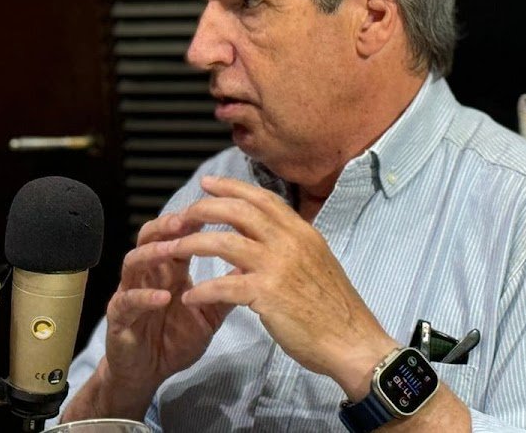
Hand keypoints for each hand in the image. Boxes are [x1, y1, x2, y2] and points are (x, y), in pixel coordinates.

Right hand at [100, 212, 233, 402]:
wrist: (148, 374)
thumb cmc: (174, 340)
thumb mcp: (209, 314)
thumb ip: (226, 291)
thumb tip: (254, 266)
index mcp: (169, 271)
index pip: (176, 235)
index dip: (190, 220)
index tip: (210, 209)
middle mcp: (148, 276)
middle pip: (149, 238)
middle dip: (166, 226)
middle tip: (186, 218)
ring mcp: (130, 293)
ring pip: (133, 263)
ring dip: (153, 253)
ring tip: (173, 250)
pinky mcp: (119, 318)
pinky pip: (127, 302)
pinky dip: (144, 297)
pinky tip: (163, 297)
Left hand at [165, 176, 398, 399]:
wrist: (353, 341)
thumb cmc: (335, 308)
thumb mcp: (316, 264)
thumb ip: (290, 249)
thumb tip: (261, 242)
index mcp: (303, 232)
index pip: (263, 198)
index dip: (232, 188)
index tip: (208, 183)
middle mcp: (290, 242)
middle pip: (238, 212)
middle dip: (205, 208)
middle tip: (183, 212)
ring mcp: (278, 266)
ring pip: (224, 243)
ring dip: (193, 244)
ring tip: (172, 250)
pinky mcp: (268, 294)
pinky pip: (224, 286)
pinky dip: (202, 290)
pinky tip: (188, 297)